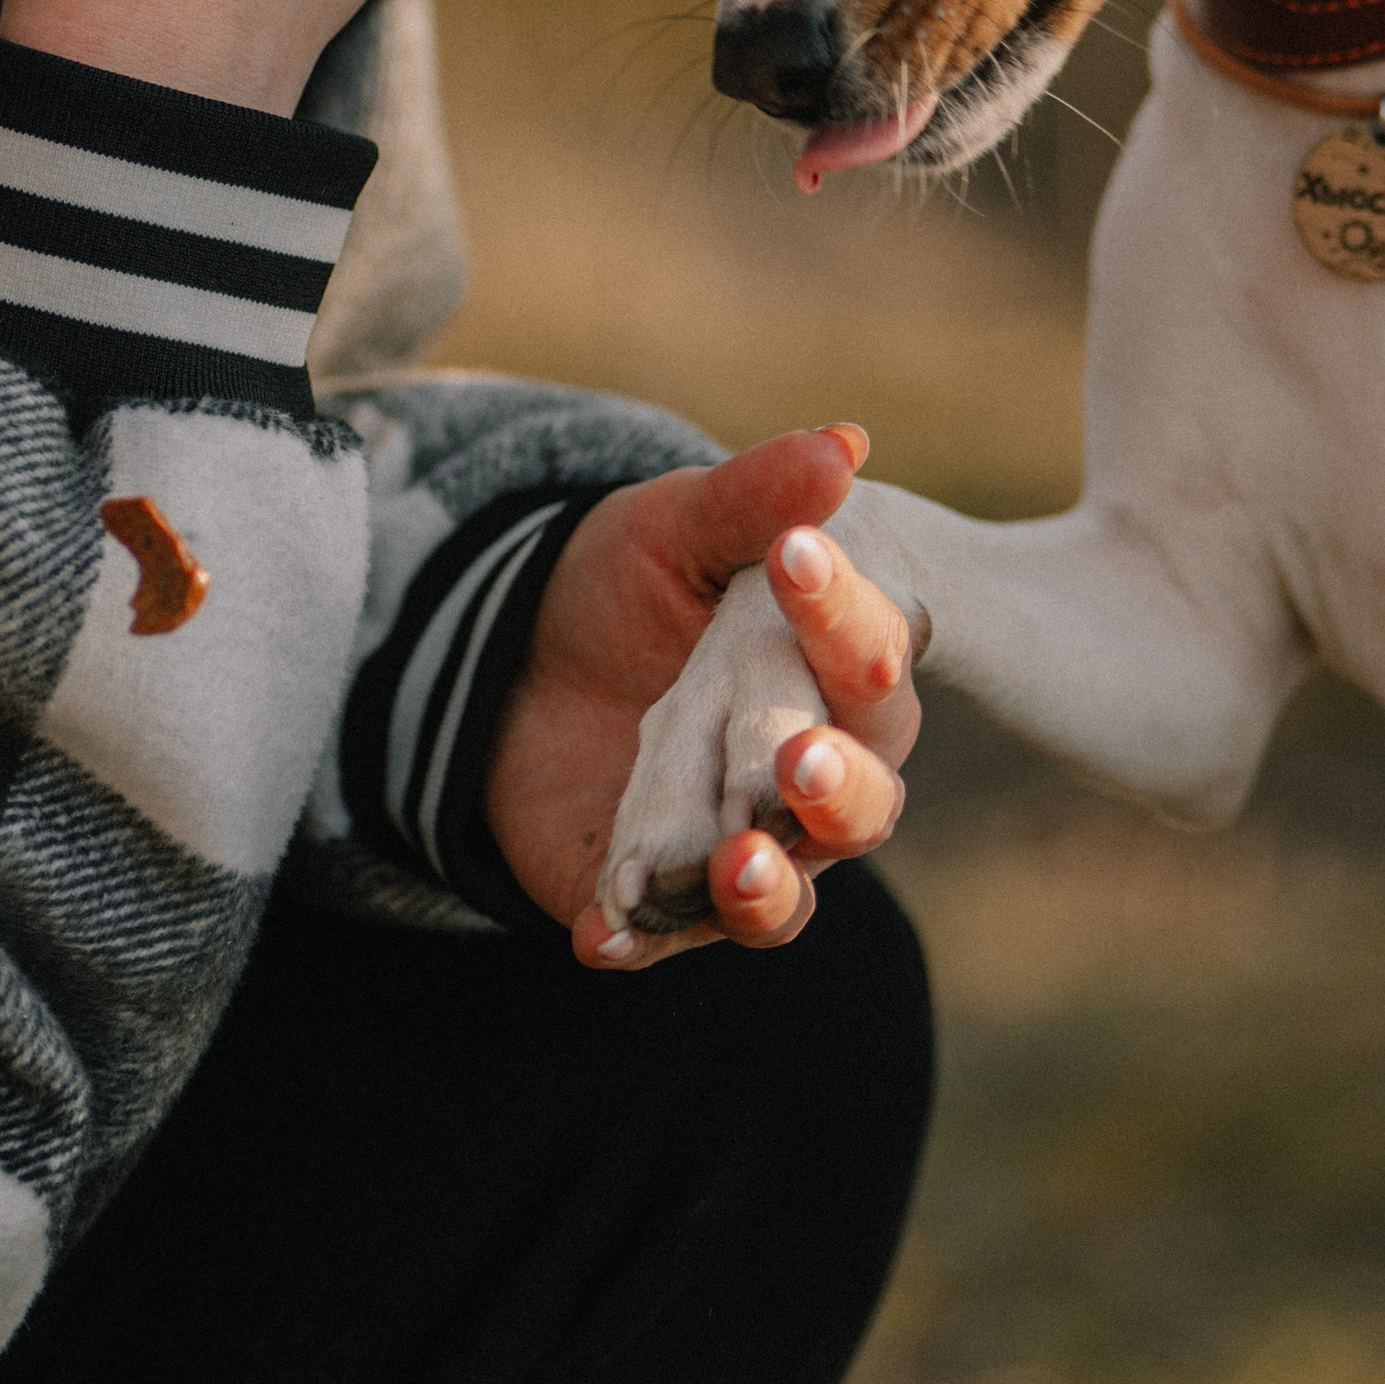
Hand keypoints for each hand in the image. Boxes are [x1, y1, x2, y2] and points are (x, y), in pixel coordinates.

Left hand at [484, 426, 921, 968]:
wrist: (514, 656)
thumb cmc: (632, 584)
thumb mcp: (678, 527)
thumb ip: (756, 497)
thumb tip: (845, 443)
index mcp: (832, 682)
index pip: (870, 662)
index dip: (842, 614)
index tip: (792, 556)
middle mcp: (803, 782)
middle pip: (860, 807)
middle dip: (837, 787)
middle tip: (798, 756)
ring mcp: (733, 852)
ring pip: (780, 896)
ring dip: (762, 886)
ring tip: (733, 860)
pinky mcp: (651, 904)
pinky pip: (658, 939)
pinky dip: (634, 937)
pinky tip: (598, 930)